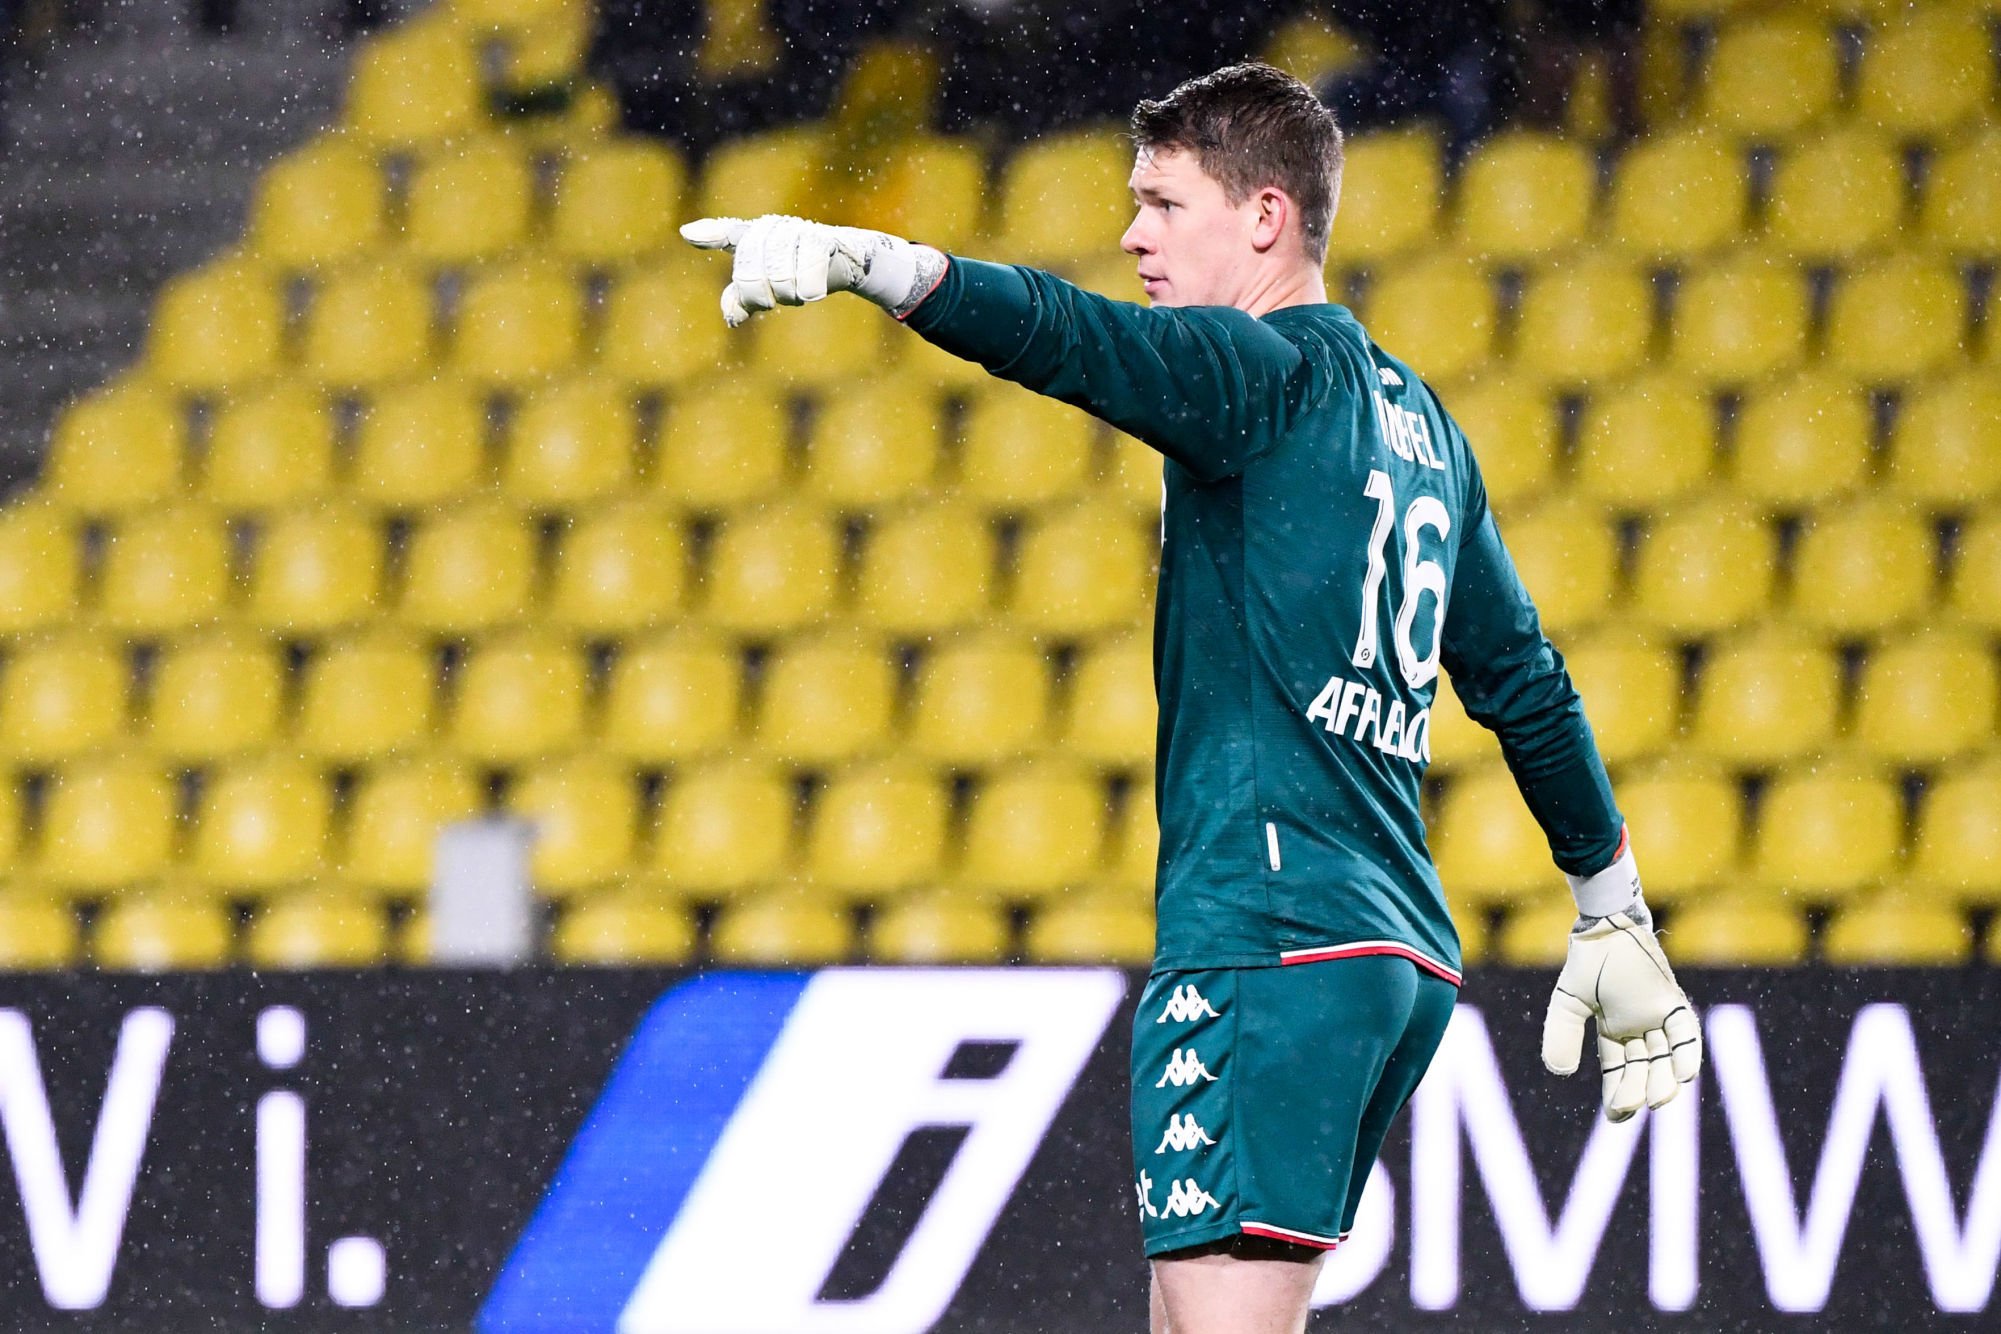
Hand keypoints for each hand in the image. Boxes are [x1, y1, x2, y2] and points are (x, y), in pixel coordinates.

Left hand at [679, 214, 941, 327]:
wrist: (852, 260)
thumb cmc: (803, 270)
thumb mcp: (772, 287)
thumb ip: (744, 300)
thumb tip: (732, 318)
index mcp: (756, 236)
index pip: (731, 236)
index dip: (710, 235)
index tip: (686, 235)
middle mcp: (773, 227)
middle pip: (750, 276)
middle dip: (761, 297)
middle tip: (774, 302)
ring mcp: (796, 231)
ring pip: (778, 280)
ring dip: (790, 297)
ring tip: (800, 292)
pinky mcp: (821, 239)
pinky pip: (804, 278)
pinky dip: (808, 292)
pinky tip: (813, 292)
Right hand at [1541, 900, 1701, 1122]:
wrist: (1606, 926)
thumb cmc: (1588, 962)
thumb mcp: (1568, 1003)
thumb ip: (1561, 1034)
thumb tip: (1559, 1072)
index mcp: (1614, 1032)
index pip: (1619, 1071)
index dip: (1619, 1095)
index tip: (1618, 1117)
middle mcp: (1640, 1029)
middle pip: (1643, 1069)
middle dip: (1638, 1090)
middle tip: (1631, 1106)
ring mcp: (1659, 1018)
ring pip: (1666, 1058)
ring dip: (1665, 1080)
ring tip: (1659, 1100)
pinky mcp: (1673, 1003)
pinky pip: (1686, 1033)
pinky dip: (1688, 1054)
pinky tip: (1685, 1075)